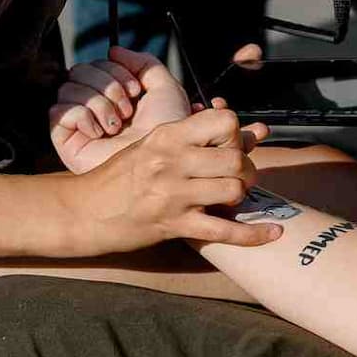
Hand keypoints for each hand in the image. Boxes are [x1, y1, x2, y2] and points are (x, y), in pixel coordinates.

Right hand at [51, 46, 194, 173]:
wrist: (160, 167)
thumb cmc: (167, 134)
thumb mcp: (167, 89)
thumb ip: (145, 63)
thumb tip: (114, 50)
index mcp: (115, 93)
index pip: (98, 63)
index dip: (117, 71)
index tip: (137, 91)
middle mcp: (94, 105)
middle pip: (79, 70)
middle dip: (107, 85)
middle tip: (127, 110)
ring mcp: (78, 122)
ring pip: (68, 86)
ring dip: (98, 103)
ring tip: (115, 125)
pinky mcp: (65, 139)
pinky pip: (58, 110)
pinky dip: (81, 116)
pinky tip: (98, 132)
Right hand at [62, 108, 281, 253]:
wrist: (84, 211)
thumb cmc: (119, 177)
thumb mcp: (149, 145)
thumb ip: (188, 136)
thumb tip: (235, 127)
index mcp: (167, 135)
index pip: (223, 121)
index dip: (235, 133)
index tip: (228, 145)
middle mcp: (172, 161)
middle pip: (235, 158)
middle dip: (244, 168)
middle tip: (236, 175)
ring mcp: (173, 194)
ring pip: (234, 189)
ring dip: (240, 195)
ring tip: (231, 197)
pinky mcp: (175, 225)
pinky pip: (225, 231)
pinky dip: (254, 235)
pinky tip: (271, 234)